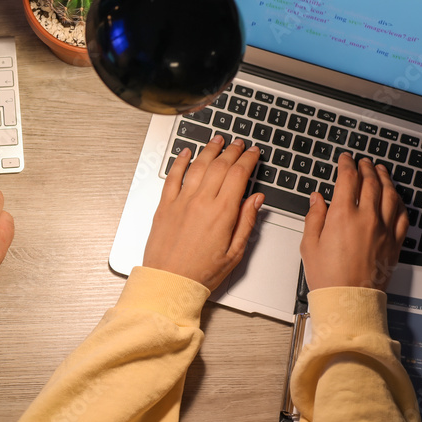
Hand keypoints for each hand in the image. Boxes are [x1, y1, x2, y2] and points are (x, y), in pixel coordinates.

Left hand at [143, 136, 263, 289]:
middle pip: (220, 166)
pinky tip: (185, 152)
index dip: (248, 160)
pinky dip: (179, 161)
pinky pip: (172, 176)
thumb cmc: (201, 272)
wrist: (169, 281)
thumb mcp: (235, 252)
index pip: (239, 175)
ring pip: (197, 166)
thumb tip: (257, 199)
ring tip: (217, 140)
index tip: (254, 153)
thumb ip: (247, 222)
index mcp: (222, 213)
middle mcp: (201, 202)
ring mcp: (181, 201)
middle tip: (239, 144)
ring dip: (209, 150)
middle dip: (232, 151)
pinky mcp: (164, 205)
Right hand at [301, 153, 406, 290]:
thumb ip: (314, 217)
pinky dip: (398, 201)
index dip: (346, 165)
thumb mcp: (309, 244)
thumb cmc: (328, 276)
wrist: (349, 299)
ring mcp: (383, 229)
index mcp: (342, 216)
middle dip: (366, 168)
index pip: (348, 179)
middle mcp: (366, 219)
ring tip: (380, 171)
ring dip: (384, 179)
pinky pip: (401, 215)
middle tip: (362, 162)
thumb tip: (318, 199)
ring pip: (389, 195)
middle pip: (370, 183)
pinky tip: (394, 197)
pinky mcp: (394, 242)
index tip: (345, 159)